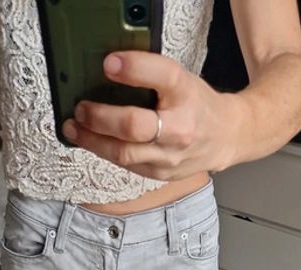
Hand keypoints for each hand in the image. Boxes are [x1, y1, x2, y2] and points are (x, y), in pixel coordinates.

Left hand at [62, 52, 240, 180]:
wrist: (226, 137)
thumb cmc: (196, 105)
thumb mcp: (182, 80)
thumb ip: (152, 77)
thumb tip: (107, 71)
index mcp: (187, 93)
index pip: (162, 76)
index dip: (133, 69)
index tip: (109, 64)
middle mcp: (180, 127)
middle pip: (134, 126)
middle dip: (101, 118)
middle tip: (82, 108)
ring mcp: (170, 156)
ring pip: (123, 153)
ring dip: (93, 141)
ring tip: (74, 128)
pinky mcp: (160, 174)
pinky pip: (126, 164)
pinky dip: (104, 151)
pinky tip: (91, 141)